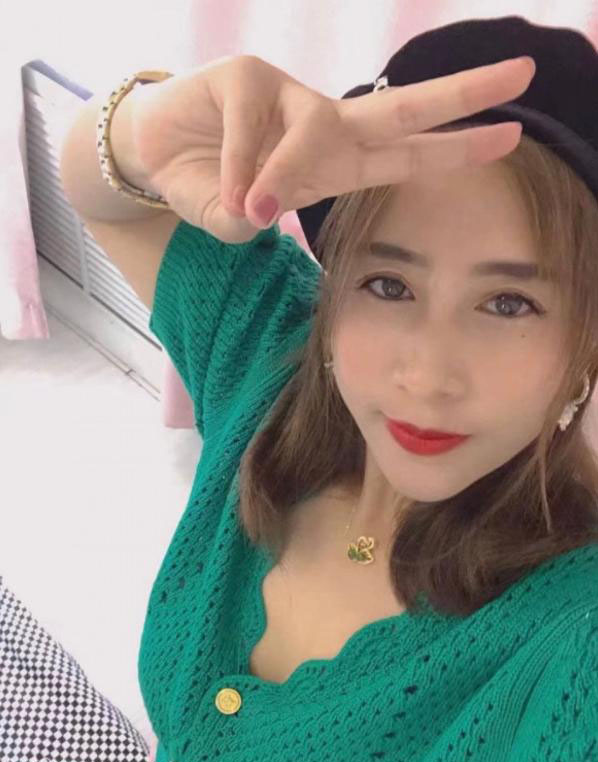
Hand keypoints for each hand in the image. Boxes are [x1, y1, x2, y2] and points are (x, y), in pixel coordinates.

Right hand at [131, 54, 534, 243]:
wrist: (151, 159)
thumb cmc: (206, 189)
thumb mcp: (239, 219)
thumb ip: (259, 214)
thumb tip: (264, 200)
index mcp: (335, 163)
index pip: (405, 153)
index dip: (454, 147)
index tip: (510, 134)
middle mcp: (323, 125)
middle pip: (401, 107)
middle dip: (459, 94)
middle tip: (521, 72)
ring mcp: (288, 95)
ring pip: (316, 129)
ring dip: (285, 173)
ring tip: (245, 206)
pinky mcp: (246, 76)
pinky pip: (252, 127)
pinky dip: (236, 166)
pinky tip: (223, 188)